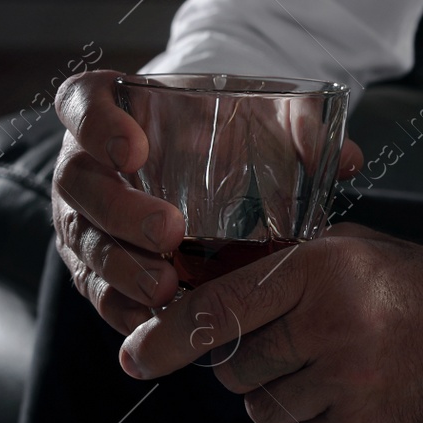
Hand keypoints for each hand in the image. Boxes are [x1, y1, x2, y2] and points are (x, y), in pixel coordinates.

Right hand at [51, 70, 362, 334]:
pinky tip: (159, 320)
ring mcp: (83, 217)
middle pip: (77, 182)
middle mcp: (85, 161)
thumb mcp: (261, 113)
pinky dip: (123, 308)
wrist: (211, 165)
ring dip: (121, 269)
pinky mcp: (94, 266)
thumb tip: (344, 160)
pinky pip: (96, 290)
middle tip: (169, 232)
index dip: (97, 124)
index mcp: (111, 107)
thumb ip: (301, 125)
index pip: (81, 102)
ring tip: (167, 288)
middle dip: (120, 212)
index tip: (135, 147)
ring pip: (82, 243)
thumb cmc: (227, 130)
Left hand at [117, 225, 422, 422]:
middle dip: (250, 362)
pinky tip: (356, 396)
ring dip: (282, 397)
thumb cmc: (422, 289)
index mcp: (321, 271)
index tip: (133, 357)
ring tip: (335, 368)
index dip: (166, 338)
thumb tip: (194, 297)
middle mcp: (332, 329)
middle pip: (235, 370)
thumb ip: (280, 269)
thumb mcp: (352, 251)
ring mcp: (352, 389)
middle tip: (296, 344)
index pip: (219, 311)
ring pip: (262, 412)